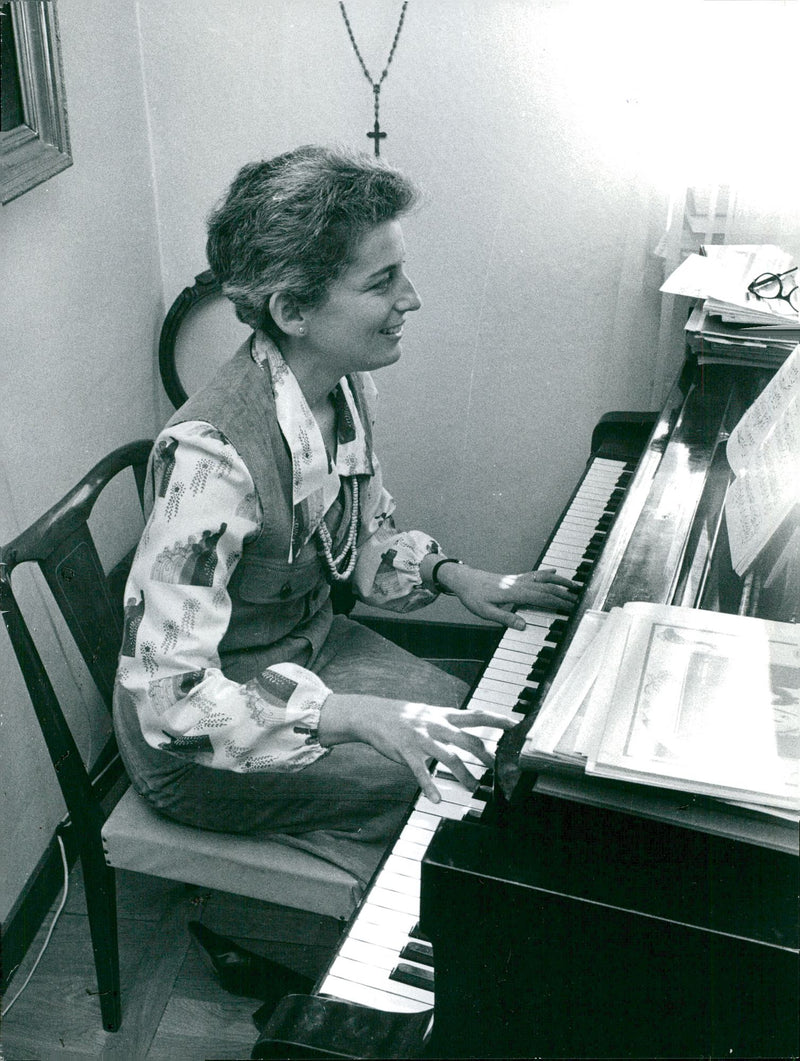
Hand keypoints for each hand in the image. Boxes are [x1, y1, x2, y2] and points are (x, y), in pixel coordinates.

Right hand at [319, 695, 515, 802]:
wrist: (373, 714)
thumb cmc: (405, 716)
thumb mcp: (430, 713)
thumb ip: (449, 723)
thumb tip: (470, 734)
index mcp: (444, 715)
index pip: (477, 715)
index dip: (497, 719)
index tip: (516, 725)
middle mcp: (436, 724)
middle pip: (468, 740)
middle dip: (486, 756)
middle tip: (497, 770)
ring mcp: (422, 737)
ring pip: (449, 757)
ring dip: (464, 775)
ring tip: (474, 788)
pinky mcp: (406, 751)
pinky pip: (420, 771)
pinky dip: (429, 786)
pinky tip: (436, 799)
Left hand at [440, 565, 578, 630]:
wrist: (463, 580)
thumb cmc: (473, 596)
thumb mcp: (485, 612)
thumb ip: (505, 618)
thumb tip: (523, 626)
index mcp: (513, 593)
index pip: (540, 597)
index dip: (557, 602)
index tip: (571, 606)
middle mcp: (518, 584)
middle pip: (546, 588)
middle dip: (564, 593)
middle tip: (579, 600)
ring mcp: (517, 579)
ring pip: (543, 578)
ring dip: (560, 582)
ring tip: (574, 585)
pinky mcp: (514, 578)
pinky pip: (535, 574)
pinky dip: (546, 573)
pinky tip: (554, 572)